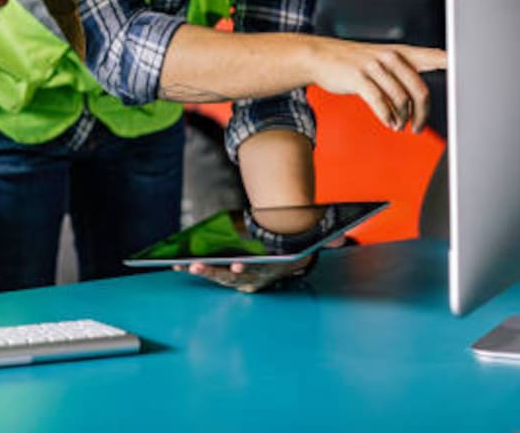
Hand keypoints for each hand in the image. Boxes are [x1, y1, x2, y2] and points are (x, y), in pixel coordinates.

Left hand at [176, 252, 318, 292]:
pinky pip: (209, 273)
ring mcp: (239, 281)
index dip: (247, 270)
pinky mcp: (227, 275)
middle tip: (196, 265)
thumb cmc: (294, 248)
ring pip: (217, 277)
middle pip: (231, 278)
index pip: (258, 273)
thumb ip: (326, 240)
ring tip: (181, 265)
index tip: (238, 266)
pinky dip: (193, 269)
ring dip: (199, 271)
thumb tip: (343, 237)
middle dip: (214, 271)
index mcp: (271, 273)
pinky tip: (176, 263)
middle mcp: (254, 281)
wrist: (289, 259)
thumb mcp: (310, 244)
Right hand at [305, 39, 445, 131]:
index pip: (435, 57)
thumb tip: (425, 94)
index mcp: (402, 53)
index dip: (454, 64)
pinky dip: (386, 117)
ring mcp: (374, 66)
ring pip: (400, 99)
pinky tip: (388, 123)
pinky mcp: (358, 78)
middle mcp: (391, 57)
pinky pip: (379, 102)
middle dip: (422, 114)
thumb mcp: (382, 59)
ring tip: (398, 125)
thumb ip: (406, 72)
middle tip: (417, 127)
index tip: (471, 73)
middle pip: (419, 90)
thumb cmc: (355, 62)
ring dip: (402, 118)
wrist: (320, 56)